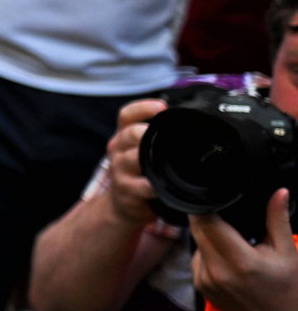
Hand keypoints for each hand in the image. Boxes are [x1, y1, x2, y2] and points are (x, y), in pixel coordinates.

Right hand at [104, 98, 166, 224]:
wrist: (122, 205)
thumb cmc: (140, 173)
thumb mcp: (144, 152)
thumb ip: (158, 138)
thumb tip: (192, 123)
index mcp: (124, 136)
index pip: (127, 115)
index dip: (142, 108)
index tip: (162, 106)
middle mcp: (118, 149)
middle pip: (129, 133)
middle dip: (146, 132)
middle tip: (166, 133)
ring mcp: (119, 170)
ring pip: (134, 159)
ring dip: (151, 160)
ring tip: (167, 162)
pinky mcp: (124, 190)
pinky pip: (140, 186)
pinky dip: (152, 186)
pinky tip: (162, 187)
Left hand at [190, 189, 297, 310]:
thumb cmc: (288, 292)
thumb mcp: (288, 253)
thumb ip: (278, 219)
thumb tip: (279, 192)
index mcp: (238, 261)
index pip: (206, 221)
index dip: (207, 204)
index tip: (215, 195)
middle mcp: (216, 271)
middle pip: (197, 228)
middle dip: (208, 216)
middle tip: (227, 214)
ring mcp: (204, 280)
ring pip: (195, 241)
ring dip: (208, 234)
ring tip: (233, 239)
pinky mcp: (200, 287)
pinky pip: (196, 257)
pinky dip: (208, 251)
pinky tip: (228, 256)